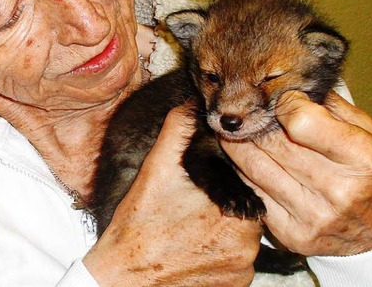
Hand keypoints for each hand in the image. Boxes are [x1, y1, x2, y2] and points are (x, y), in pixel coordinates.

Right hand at [84, 105, 261, 286]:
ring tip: (189, 229)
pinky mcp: (235, 286)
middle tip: (189, 208)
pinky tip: (195, 248)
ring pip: (242, 236)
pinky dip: (221, 254)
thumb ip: (178, 131)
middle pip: (244, 210)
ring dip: (223, 230)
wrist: (124, 278)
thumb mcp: (157, 170)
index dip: (222, 179)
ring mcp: (242, 270)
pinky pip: (236, 262)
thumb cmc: (139, 226)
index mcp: (234, 211)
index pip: (243, 184)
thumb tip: (192, 103)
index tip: (199, 188)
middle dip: (222, 204)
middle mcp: (247, 245)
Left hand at [221, 90, 371, 256]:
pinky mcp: (291, 233)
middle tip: (252, 111)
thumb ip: (333, 109)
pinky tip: (248, 159)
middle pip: (272, 142)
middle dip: (257, 121)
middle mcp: (337, 190)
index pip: (301, 121)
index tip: (285, 100)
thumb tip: (294, 85)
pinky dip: (245, 171)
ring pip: (254, 166)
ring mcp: (311, 215)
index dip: (286, 103)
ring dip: (240, 143)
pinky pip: (252, 191)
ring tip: (240, 130)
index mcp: (363, 160)